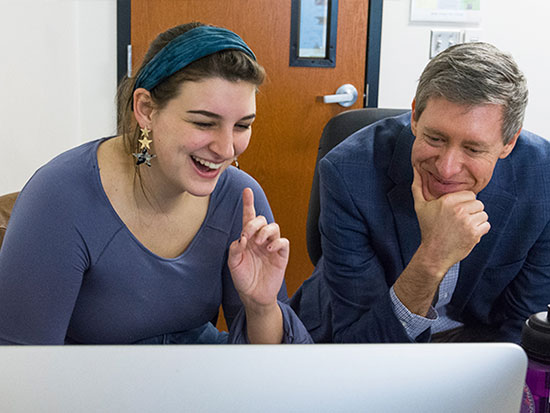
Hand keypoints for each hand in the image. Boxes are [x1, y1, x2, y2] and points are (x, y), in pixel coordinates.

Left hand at [227, 188, 288, 311]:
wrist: (253, 296)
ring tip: (259, 243)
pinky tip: (269, 249)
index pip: (249, 217)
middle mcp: (260, 239)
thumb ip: (235, 249)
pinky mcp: (281, 255)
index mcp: (247, 238)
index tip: (246, 191)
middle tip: (247, 235)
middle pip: (261, 219)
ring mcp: (271, 246)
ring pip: (274, 227)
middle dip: (254, 223)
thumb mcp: (233, 264)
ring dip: (265, 231)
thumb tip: (242, 238)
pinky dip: (277, 242)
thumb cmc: (243, 279)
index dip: (248, 204)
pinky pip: (283, 241)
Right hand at [411, 167, 490, 273]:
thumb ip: (418, 186)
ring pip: (483, 214)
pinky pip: (486, 225)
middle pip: (478, 203)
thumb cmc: (428, 228)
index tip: (456, 212)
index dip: (464, 203)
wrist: (434, 253)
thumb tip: (415, 169)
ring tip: (464, 227)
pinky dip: (480, 231)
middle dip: (472, 211)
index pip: (470, 194)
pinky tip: (468, 234)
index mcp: (447, 201)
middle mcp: (458, 210)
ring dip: (477, 221)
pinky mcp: (474, 233)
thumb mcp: (420, 206)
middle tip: (460, 221)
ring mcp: (467, 222)